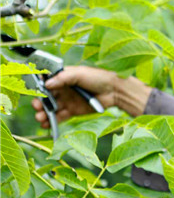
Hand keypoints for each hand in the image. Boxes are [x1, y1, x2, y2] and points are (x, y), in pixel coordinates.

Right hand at [32, 66, 151, 127]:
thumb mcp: (79, 73)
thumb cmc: (98, 77)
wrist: (115, 91)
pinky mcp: (73, 111)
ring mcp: (68, 100)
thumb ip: (63, 78)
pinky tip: (46, 124)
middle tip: (37, 107)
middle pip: (46, 97)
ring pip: (52, 108)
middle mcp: (63, 89)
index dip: (39, 89)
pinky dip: (53, 120)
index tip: (34, 93)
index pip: (46, 83)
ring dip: (44, 113)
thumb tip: (47, 84)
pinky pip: (60, 116)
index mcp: (63, 78)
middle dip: (39, 103)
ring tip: (40, 118)